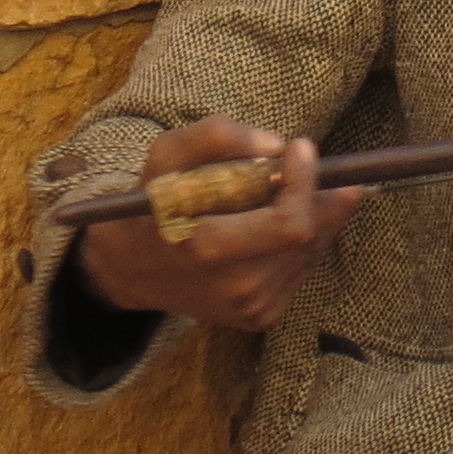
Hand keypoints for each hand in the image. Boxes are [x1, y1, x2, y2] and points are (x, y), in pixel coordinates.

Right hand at [71, 116, 367, 333]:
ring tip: (280, 195)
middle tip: (307, 166)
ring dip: (311, 217)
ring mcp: (251, 307)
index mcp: (209, 249)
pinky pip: (302, 270)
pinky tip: (271, 227)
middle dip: (320, 196)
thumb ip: (215, 137)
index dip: (305, 183)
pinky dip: (299, 243)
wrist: (132, 267)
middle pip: (311, 237)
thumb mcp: (167, 156)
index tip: (300, 146)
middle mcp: (236, 287)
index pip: (291, 223)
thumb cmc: (154, 202)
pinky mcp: (261, 317)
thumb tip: (274, 144)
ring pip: (312, 251)